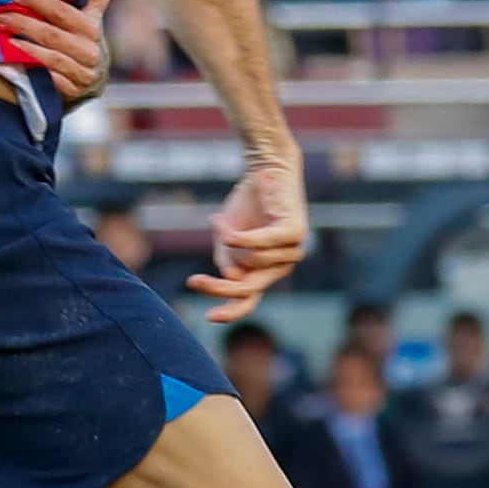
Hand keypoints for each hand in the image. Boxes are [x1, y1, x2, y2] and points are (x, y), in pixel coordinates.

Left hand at [0, 0, 113, 103]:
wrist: (93, 79)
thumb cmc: (86, 39)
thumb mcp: (94, 13)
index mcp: (93, 28)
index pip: (62, 12)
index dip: (37, 1)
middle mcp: (90, 51)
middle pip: (51, 35)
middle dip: (23, 22)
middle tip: (0, 14)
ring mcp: (82, 74)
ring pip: (49, 57)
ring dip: (23, 46)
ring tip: (3, 36)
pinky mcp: (72, 91)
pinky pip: (48, 79)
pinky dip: (29, 68)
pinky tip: (11, 59)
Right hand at [188, 146, 306, 323]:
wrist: (266, 170)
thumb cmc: (247, 206)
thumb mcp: (228, 238)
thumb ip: (227, 260)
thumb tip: (232, 280)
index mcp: (265, 271)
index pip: (249, 300)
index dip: (230, 311)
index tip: (207, 318)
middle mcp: (281, 265)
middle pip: (249, 289)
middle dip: (220, 289)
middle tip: (193, 282)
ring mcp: (292, 250)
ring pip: (253, 264)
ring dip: (227, 243)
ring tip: (217, 222)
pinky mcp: (295, 232)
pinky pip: (264, 244)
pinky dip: (244, 241)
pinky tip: (228, 236)